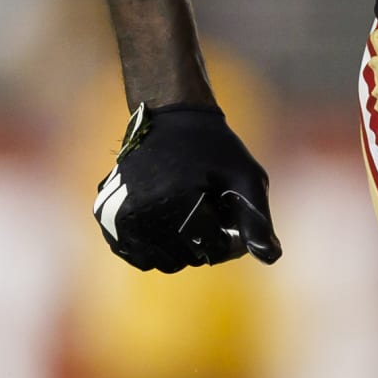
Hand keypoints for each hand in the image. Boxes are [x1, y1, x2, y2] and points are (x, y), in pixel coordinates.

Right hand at [92, 103, 281, 271]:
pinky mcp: (106, 218)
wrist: (167, 115)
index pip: (212, 250)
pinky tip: (167, 221)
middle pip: (187, 259)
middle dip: (205, 242)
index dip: (230, 238)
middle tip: (208, 208)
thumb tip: (271, 258)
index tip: (230, 213)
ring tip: (187, 210)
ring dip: (180, 246)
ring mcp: (119, 216)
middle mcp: (143, 212)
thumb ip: (258, 219)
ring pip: (161, 261)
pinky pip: (136, 255)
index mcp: (177, 200)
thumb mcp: (245, 177)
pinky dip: (154, 247)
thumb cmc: (213, 147)